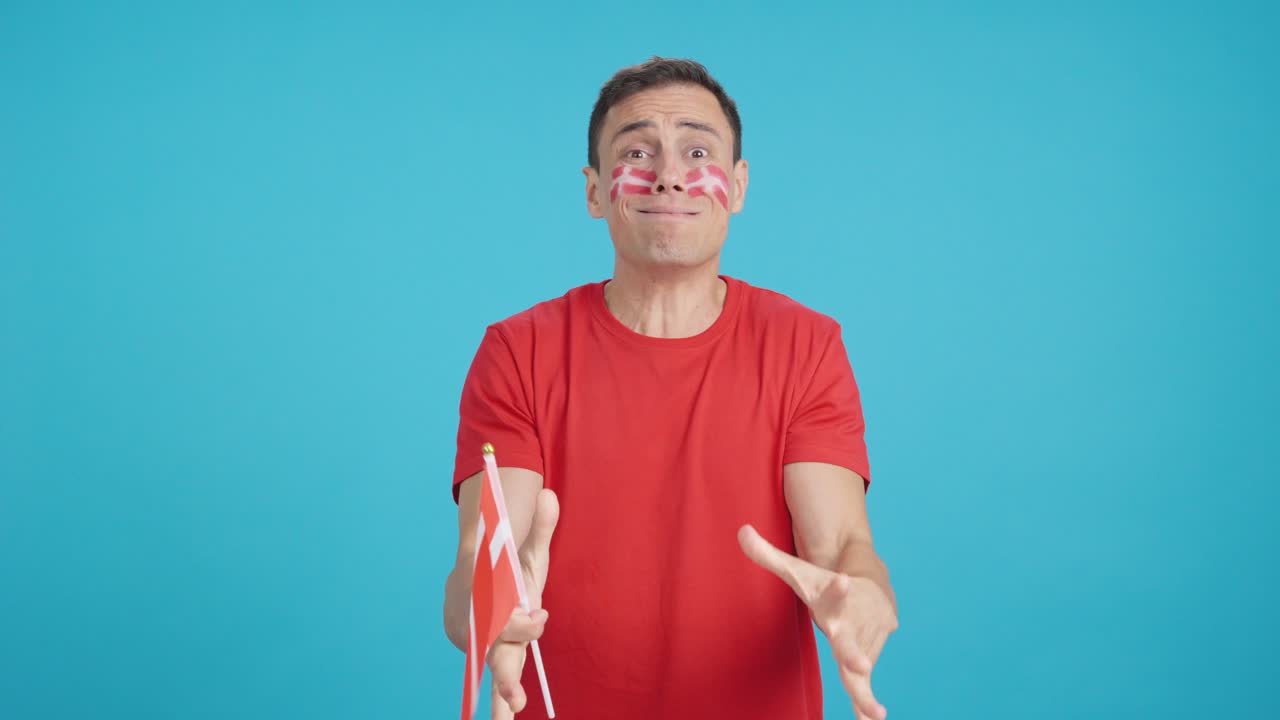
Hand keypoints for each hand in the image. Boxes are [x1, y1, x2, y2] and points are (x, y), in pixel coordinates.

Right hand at [489, 489, 558, 718]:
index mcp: (490, 600)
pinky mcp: (494, 657)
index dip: (522, 622)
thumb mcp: (526, 550)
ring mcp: (487, 645)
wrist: (472, 582)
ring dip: (503, 695)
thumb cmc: (505, 568)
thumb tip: (548, 493)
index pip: (503, 618)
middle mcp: (485, 626)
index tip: (540, 615)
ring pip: (495, 671)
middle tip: (516, 697)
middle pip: (496, 649)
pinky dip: (502, 701)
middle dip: (504, 671)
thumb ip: (539, 527)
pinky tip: (509, 718)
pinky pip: (497, 681)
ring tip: (513, 714)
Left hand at [738, 524, 897, 719]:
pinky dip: (867, 703)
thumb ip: (768, 555)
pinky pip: (864, 685)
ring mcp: (862, 643)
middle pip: (851, 639)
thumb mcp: (798, 572)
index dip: (837, 588)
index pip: (834, 592)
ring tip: (873, 712)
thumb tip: (740, 531)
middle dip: (854, 652)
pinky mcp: (866, 661)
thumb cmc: (826, 584)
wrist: (874, 588)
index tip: (843, 579)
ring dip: (866, 690)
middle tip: (860, 663)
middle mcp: (851, 622)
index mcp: (833, 599)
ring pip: (862, 668)